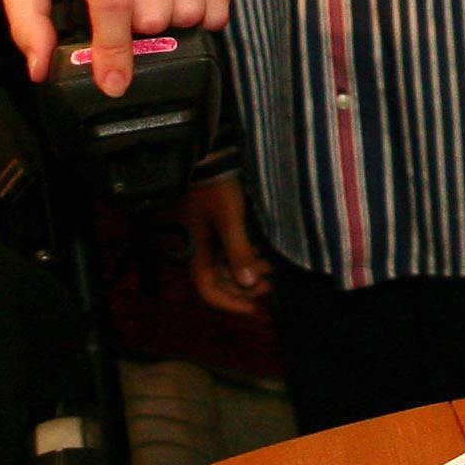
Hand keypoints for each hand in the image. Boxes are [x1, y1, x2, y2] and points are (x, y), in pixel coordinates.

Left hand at [1, 0, 227, 92]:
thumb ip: (25, 15)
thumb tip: (40, 65)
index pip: (114, 1)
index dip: (115, 50)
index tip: (112, 82)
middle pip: (156, 12)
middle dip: (137, 35)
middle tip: (120, 27)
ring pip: (191, 8)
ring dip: (170, 26)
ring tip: (146, 15)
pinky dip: (202, 13)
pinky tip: (177, 8)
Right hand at [185, 175, 270, 314]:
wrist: (205, 156)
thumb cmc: (214, 187)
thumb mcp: (229, 218)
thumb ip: (239, 251)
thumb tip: (249, 283)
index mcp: (195, 251)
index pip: (207, 290)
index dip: (230, 303)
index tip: (254, 308)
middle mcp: (196, 249)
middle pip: (218, 281)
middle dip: (243, 288)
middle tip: (269, 286)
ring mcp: (204, 238)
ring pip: (224, 267)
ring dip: (246, 272)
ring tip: (270, 270)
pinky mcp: (211, 226)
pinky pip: (226, 251)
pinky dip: (243, 257)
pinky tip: (261, 256)